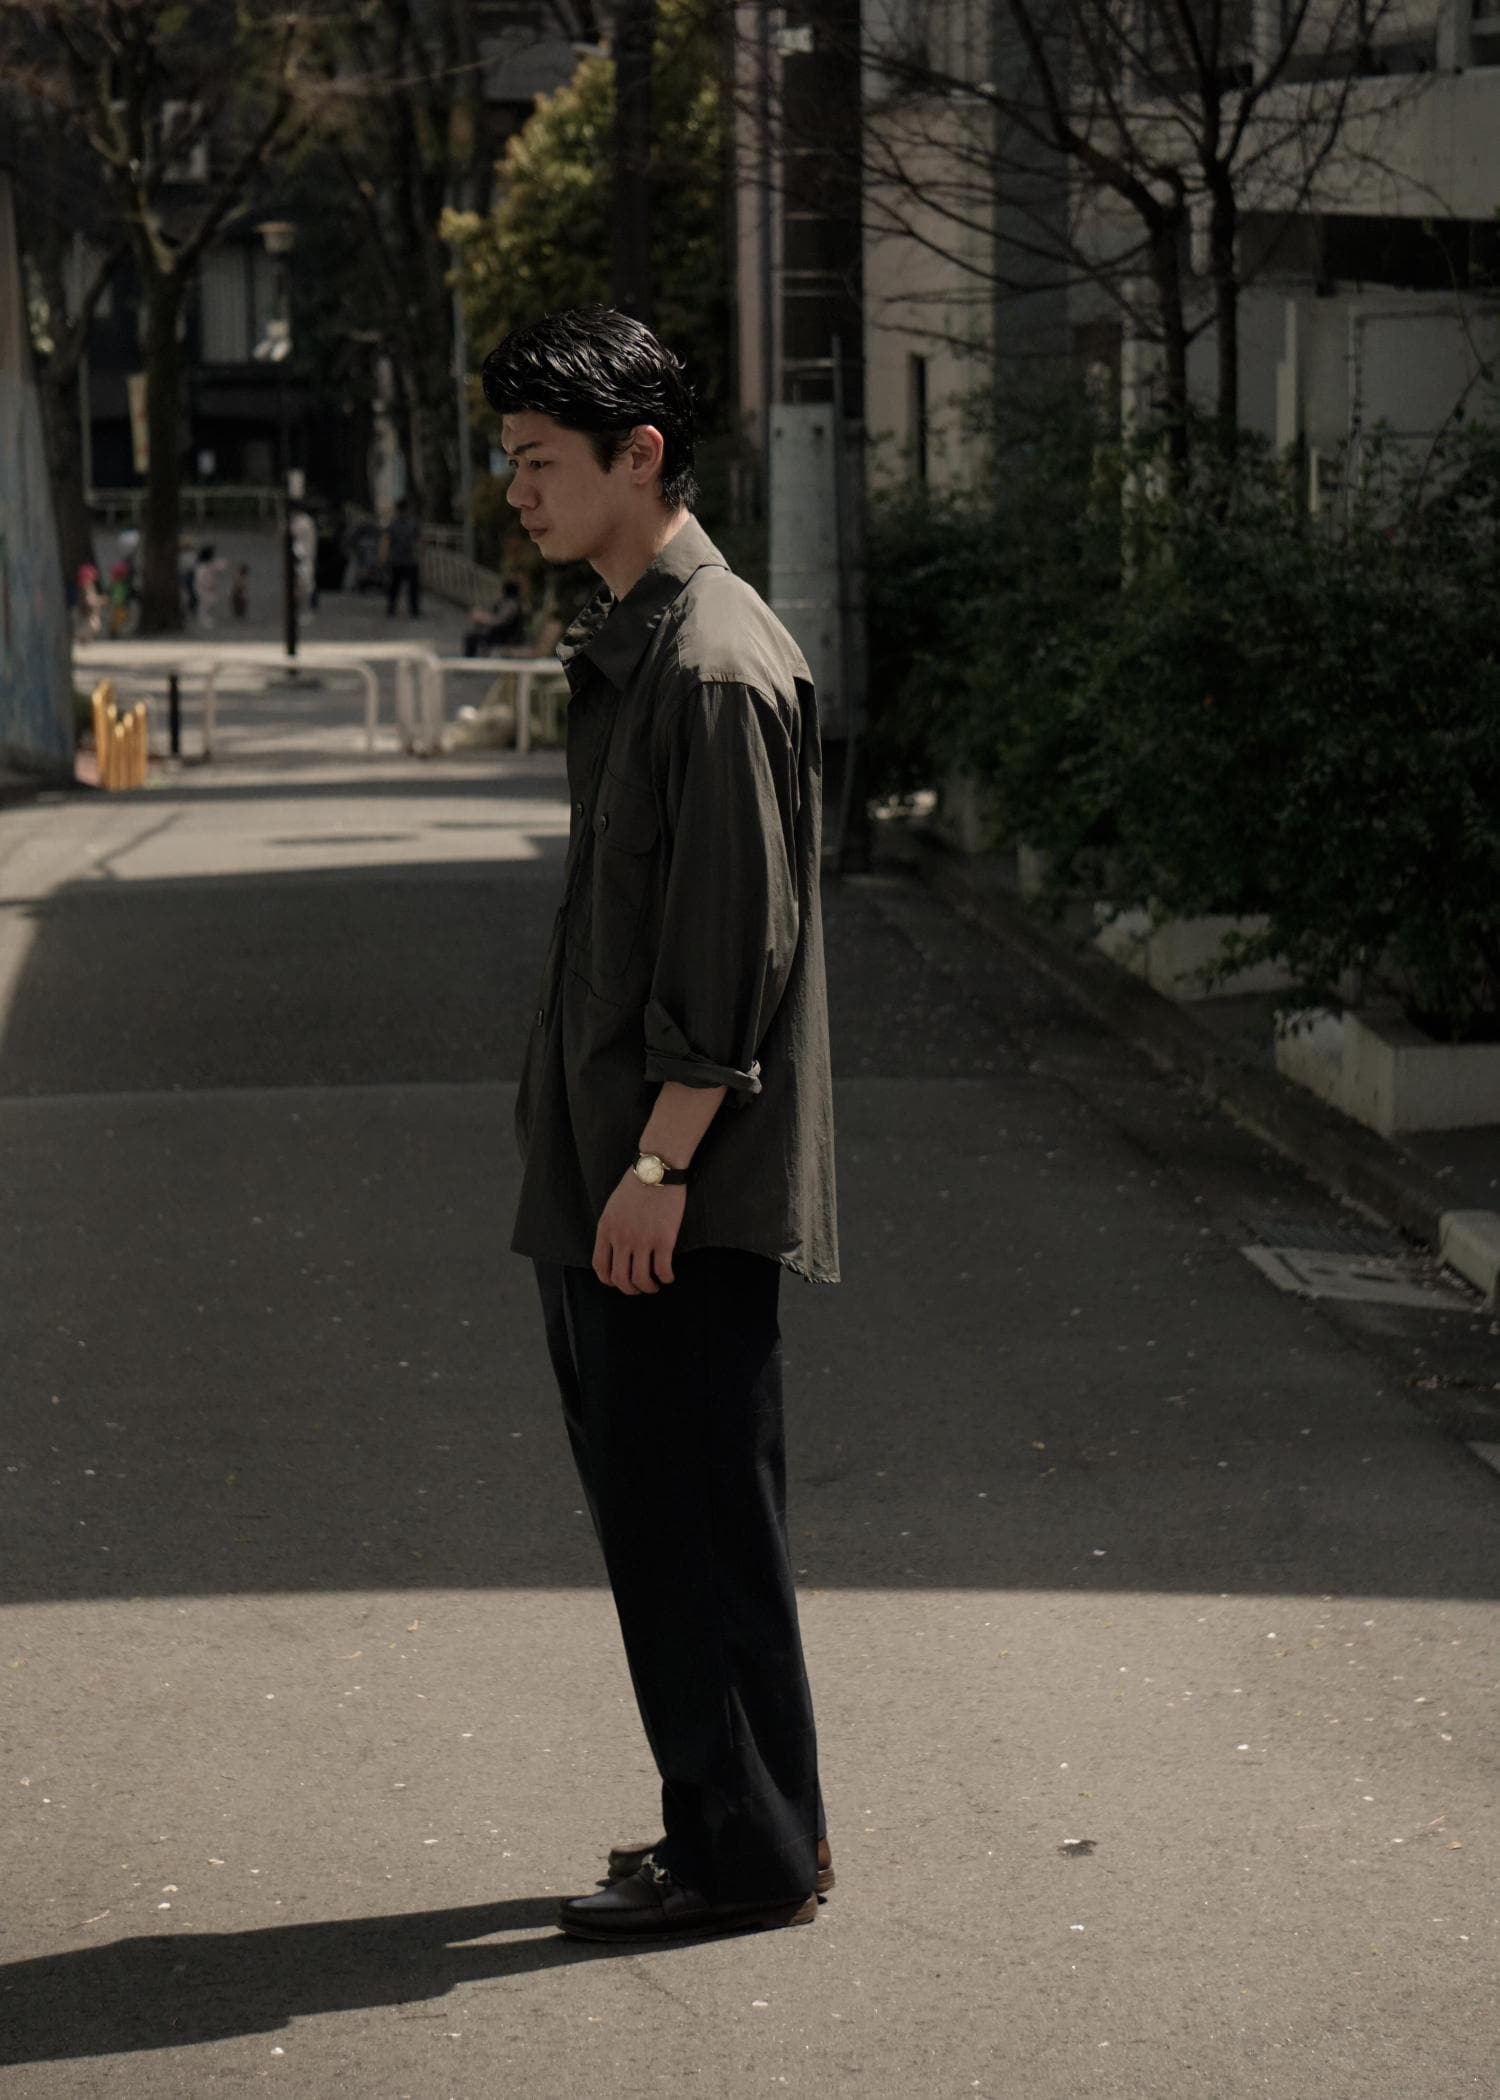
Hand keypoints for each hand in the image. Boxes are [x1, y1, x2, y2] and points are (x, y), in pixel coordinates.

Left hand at [593, 1171, 685, 1294]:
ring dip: (649, 1288)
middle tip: (640, 1288)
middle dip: (630, 1289)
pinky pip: (663, 1270)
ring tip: (655, 1285)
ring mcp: (642, 1240)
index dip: (609, 1280)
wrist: (657, 1169)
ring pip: (641, 1279)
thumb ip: (611, 1228)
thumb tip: (615, 1250)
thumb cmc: (637, 1184)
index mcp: (606, 1229)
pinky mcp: (663, 1239)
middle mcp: (621, 1238)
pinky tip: (669, 1276)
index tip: (619, 1282)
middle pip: (620, 1279)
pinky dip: (666, 1278)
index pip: (600, 1267)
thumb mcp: (613, 1207)